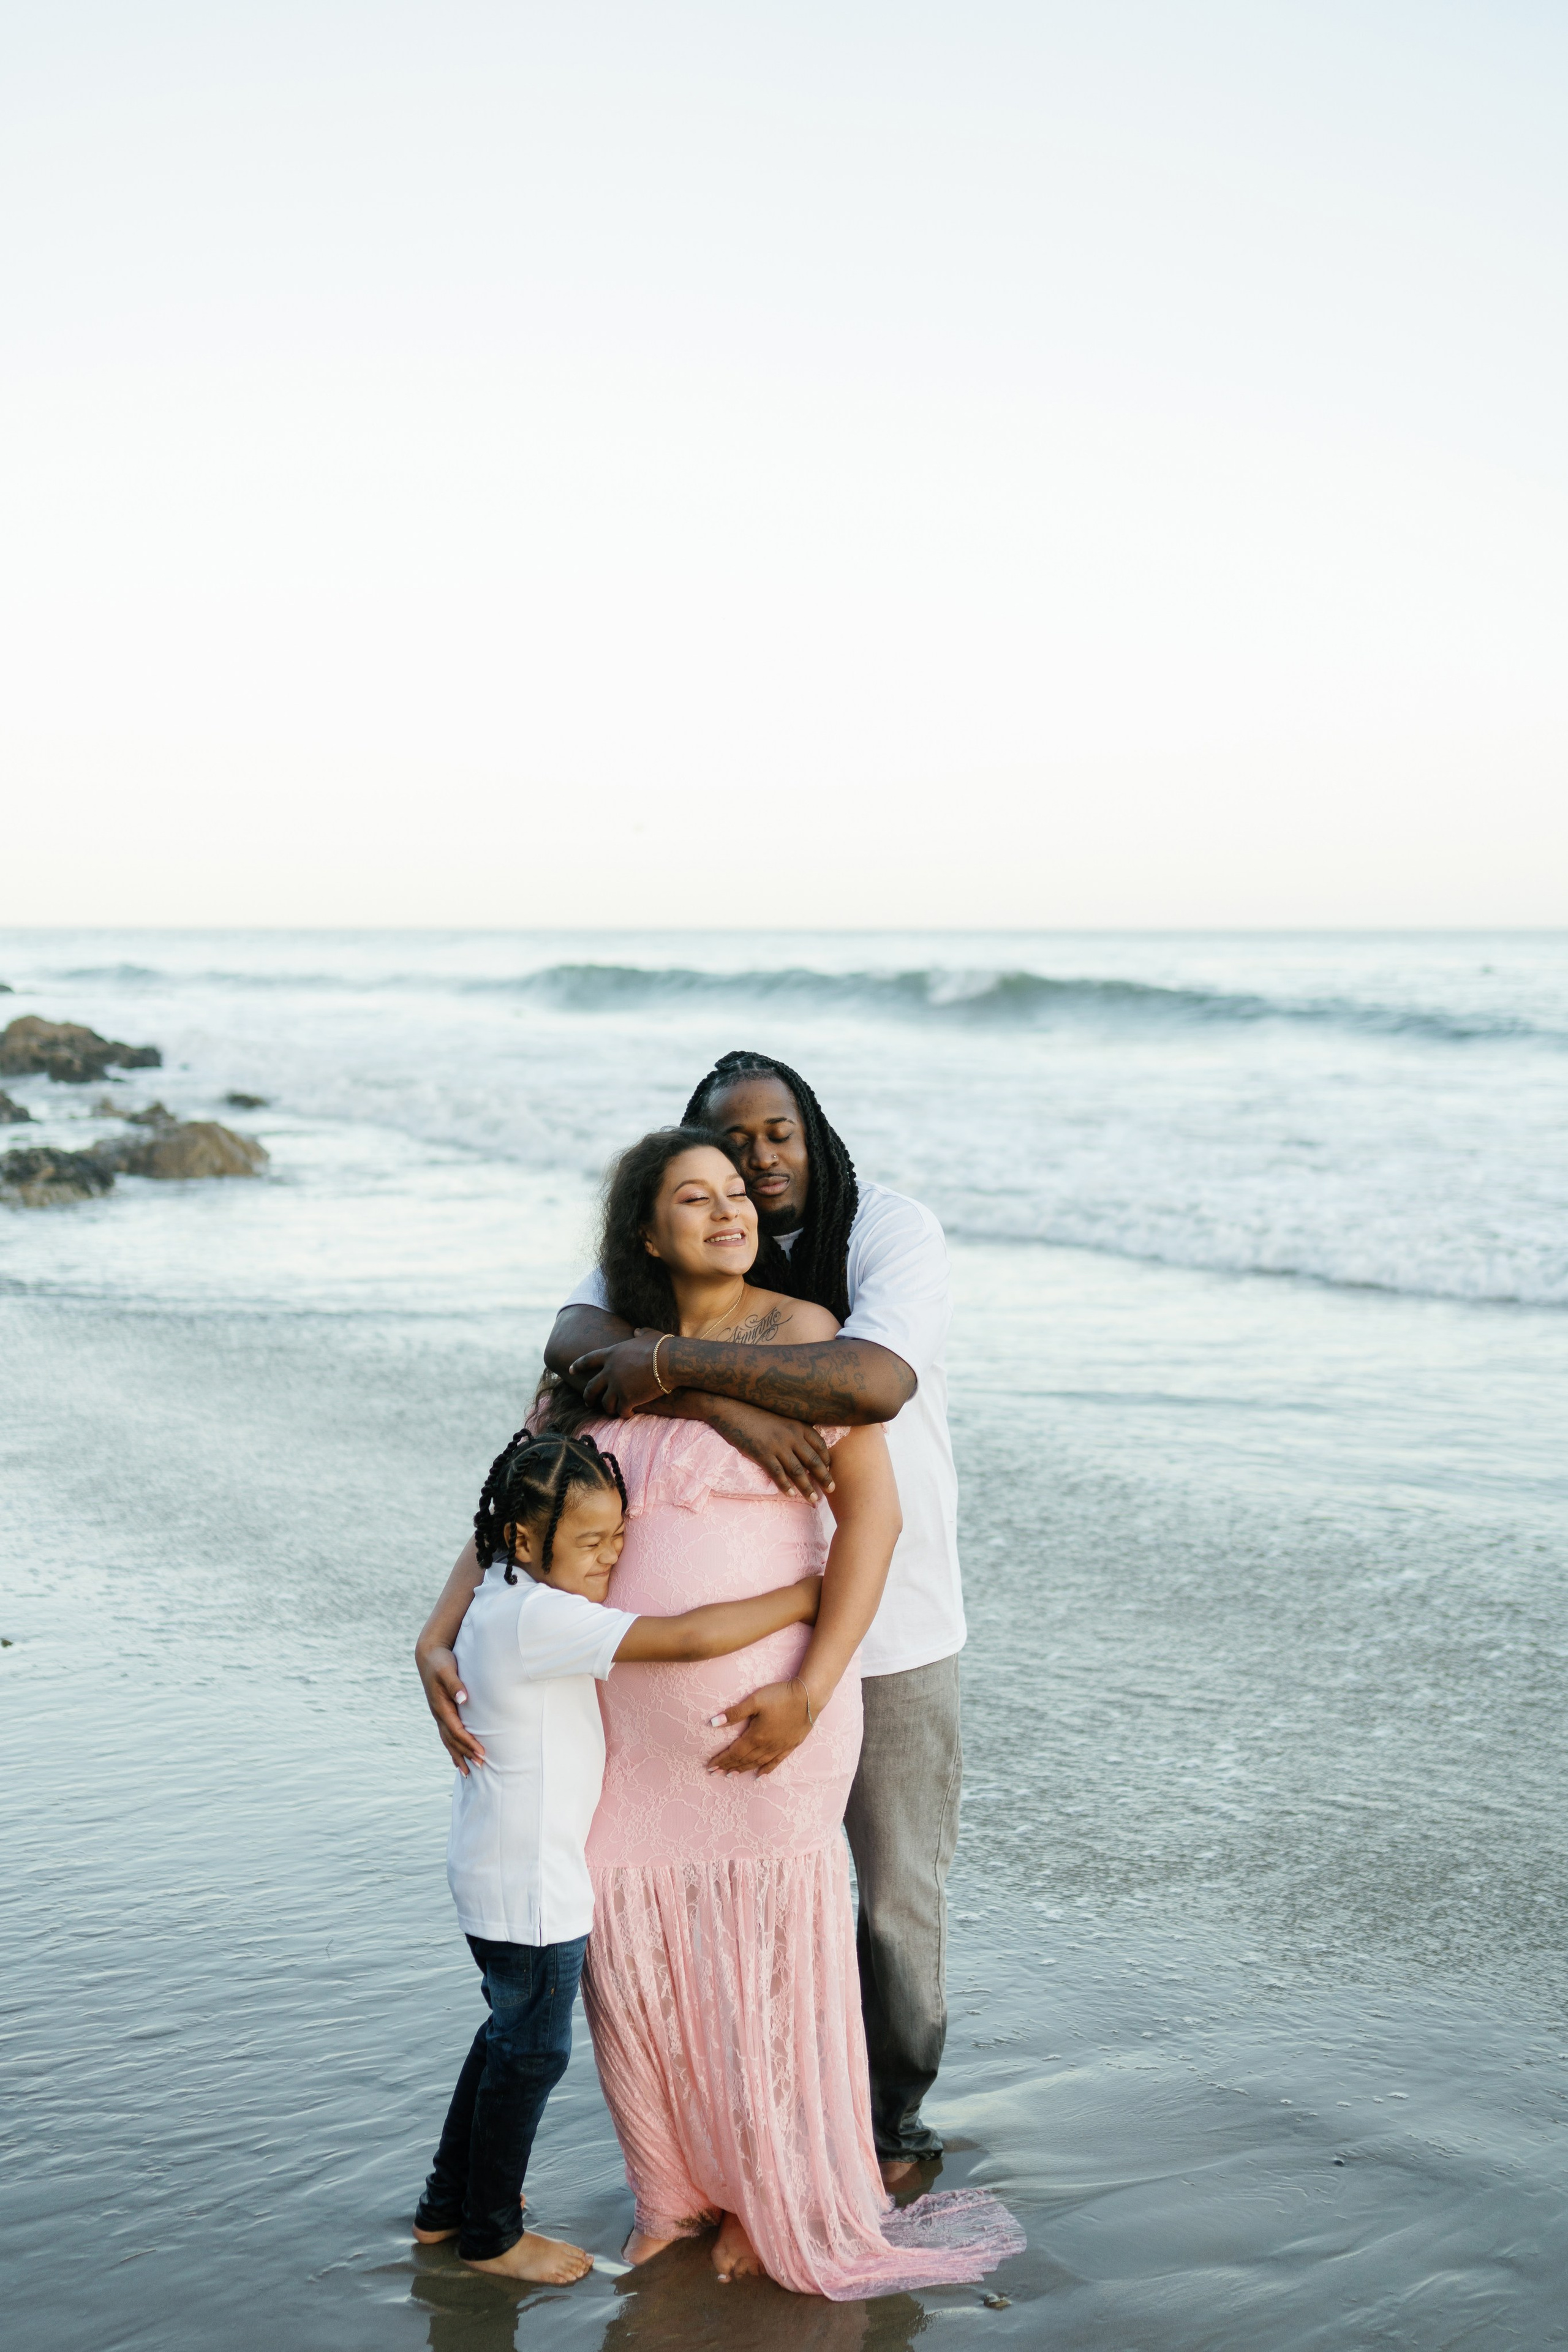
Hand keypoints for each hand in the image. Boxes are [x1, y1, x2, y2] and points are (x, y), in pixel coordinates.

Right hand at [417, 1644, 485, 1774]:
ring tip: (467, 1772)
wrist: (428, 1655)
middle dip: (465, 1754)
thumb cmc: (440, 1662)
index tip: (482, 1753)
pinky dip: (452, 1747)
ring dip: (458, 1755)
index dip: (469, 1743)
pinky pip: (446, 1734)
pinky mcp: (441, 1711)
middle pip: (452, 1739)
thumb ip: (455, 1684)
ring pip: (448, 1740)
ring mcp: (438, 1714)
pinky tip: (457, 1756)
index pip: (457, 1730)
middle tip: (480, 1766)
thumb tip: (463, 1698)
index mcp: (441, 1706)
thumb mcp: (447, 1670)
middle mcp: (438, 1713)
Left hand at [570, 1330, 666, 1416]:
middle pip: (591, 1387)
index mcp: (611, 1354)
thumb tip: (637, 1331)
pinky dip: (624, 1413)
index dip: (578, 1365)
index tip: (570, 1370)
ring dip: (609, 1408)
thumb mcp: (648, 1334)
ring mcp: (617, 1386)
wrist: (668, 1361)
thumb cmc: (661, 1346)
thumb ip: (640, 1333)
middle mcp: (610, 1371)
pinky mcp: (627, 1399)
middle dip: (588, 1397)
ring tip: (614, 1411)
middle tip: (588, 1403)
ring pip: (605, 1403)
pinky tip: (629, 1414)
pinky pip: (621, 1411)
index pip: (588, 1360)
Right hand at [703, 1400, 834, 1500]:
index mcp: (798, 1425)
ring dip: (807, 1487)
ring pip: (798, 1471)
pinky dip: (785, 1486)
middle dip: (825, 1477)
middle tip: (832, 1490)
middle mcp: (791, 1435)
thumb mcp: (780, 1416)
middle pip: (814, 1460)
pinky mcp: (762, 1453)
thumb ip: (793, 1427)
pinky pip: (777, 1473)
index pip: (820, 1445)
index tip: (830, 1470)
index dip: (827, 1459)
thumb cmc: (755, 1411)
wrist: (732, 1408)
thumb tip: (802, 1442)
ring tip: (814, 1500)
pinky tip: (790, 1495)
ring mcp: (777, 1445)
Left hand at [708, 1679, 814, 1775]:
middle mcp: (766, 1746)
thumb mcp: (755, 1701)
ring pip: (757, 1763)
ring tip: (731, 1775)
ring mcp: (779, 1747)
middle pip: (743, 1760)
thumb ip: (734, 1713)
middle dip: (728, 1767)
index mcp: (756, 1736)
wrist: (809, 1697)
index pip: (734, 1752)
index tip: (710, 1767)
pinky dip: (765, 1770)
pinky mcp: (789, 1746)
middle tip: (715, 1773)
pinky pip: (775, 1763)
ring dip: (743, 1769)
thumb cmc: (780, 1696)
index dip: (721, 1760)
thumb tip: (712, 1723)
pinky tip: (759, 1776)